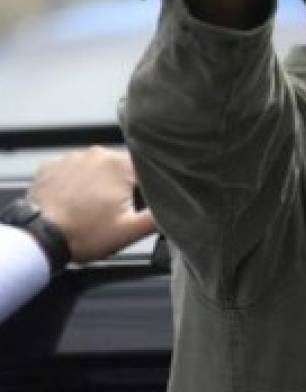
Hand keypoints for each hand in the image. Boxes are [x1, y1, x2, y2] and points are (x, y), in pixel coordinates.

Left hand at [29, 147, 155, 263]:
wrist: (38, 238)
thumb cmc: (84, 234)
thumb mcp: (130, 231)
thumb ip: (160, 215)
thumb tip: (181, 205)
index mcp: (120, 164)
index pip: (147, 171)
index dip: (147, 190)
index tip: (138, 207)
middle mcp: (96, 153)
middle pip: (122, 169)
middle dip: (122, 187)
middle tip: (113, 212)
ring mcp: (71, 157)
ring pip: (97, 169)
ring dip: (99, 184)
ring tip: (92, 209)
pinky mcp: (51, 165)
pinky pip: (73, 170)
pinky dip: (77, 183)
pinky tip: (75, 202)